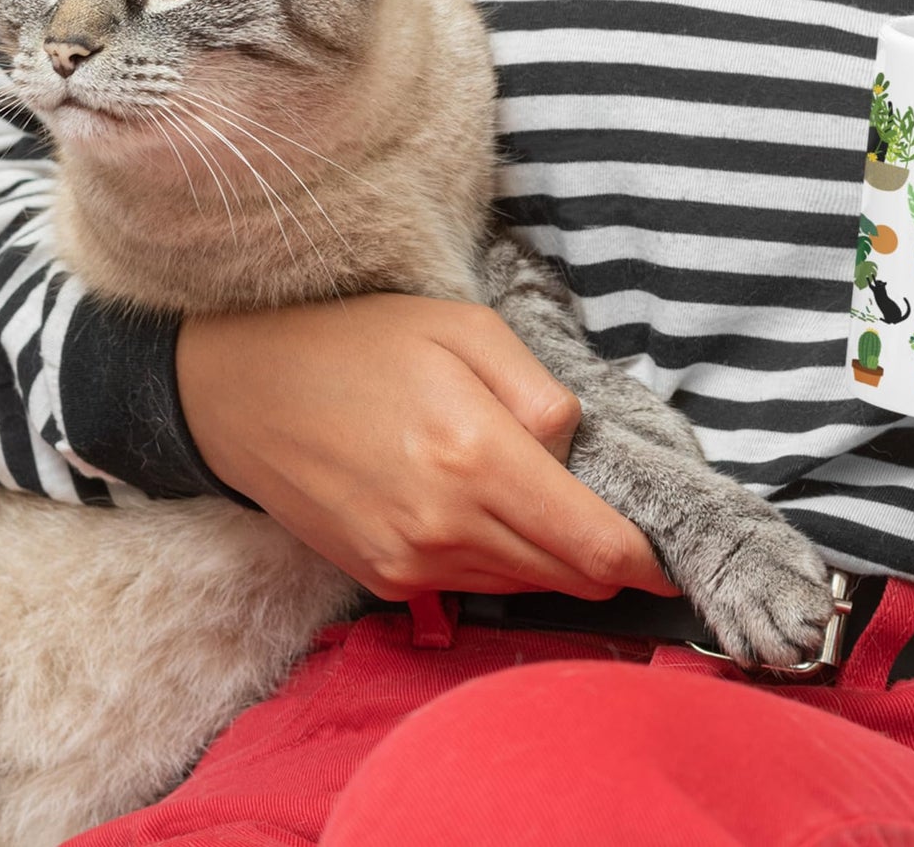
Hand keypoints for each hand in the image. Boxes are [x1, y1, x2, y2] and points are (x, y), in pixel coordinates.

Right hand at [176, 293, 675, 599]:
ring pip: (521, 585)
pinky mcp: (382, 580)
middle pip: (564, 575)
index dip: (643, 561)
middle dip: (608, 561)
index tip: (673, 562)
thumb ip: (537, 389)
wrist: (241, 392)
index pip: (592, 544)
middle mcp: (445, 527)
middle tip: (626, 530)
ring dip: (554, 561)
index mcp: (476, 457)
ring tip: (560, 513)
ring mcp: (409, 563)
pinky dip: (502, 563)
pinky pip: (471, 584)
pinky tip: (496, 517)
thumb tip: (574, 449)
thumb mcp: (463, 328)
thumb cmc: (359, 343)